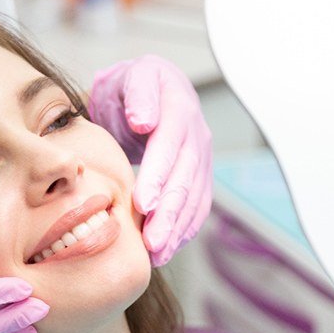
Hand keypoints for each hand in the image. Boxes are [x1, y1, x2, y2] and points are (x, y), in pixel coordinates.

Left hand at [89, 55, 212, 266]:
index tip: (143, 204)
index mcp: (179, 110)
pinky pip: (196, 208)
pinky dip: (183, 231)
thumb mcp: (132, 78)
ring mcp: (201, 159)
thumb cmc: (133, 88)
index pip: (170, 147)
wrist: (150, 92)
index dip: (158, 177)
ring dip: (177, 230)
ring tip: (158, 254)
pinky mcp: (198, 178)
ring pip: (194, 199)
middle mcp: (196, 137)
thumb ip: (139, 95)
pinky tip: (167, 250)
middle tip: (152, 242)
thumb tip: (144, 121)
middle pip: (185, 180)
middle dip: (169, 214)